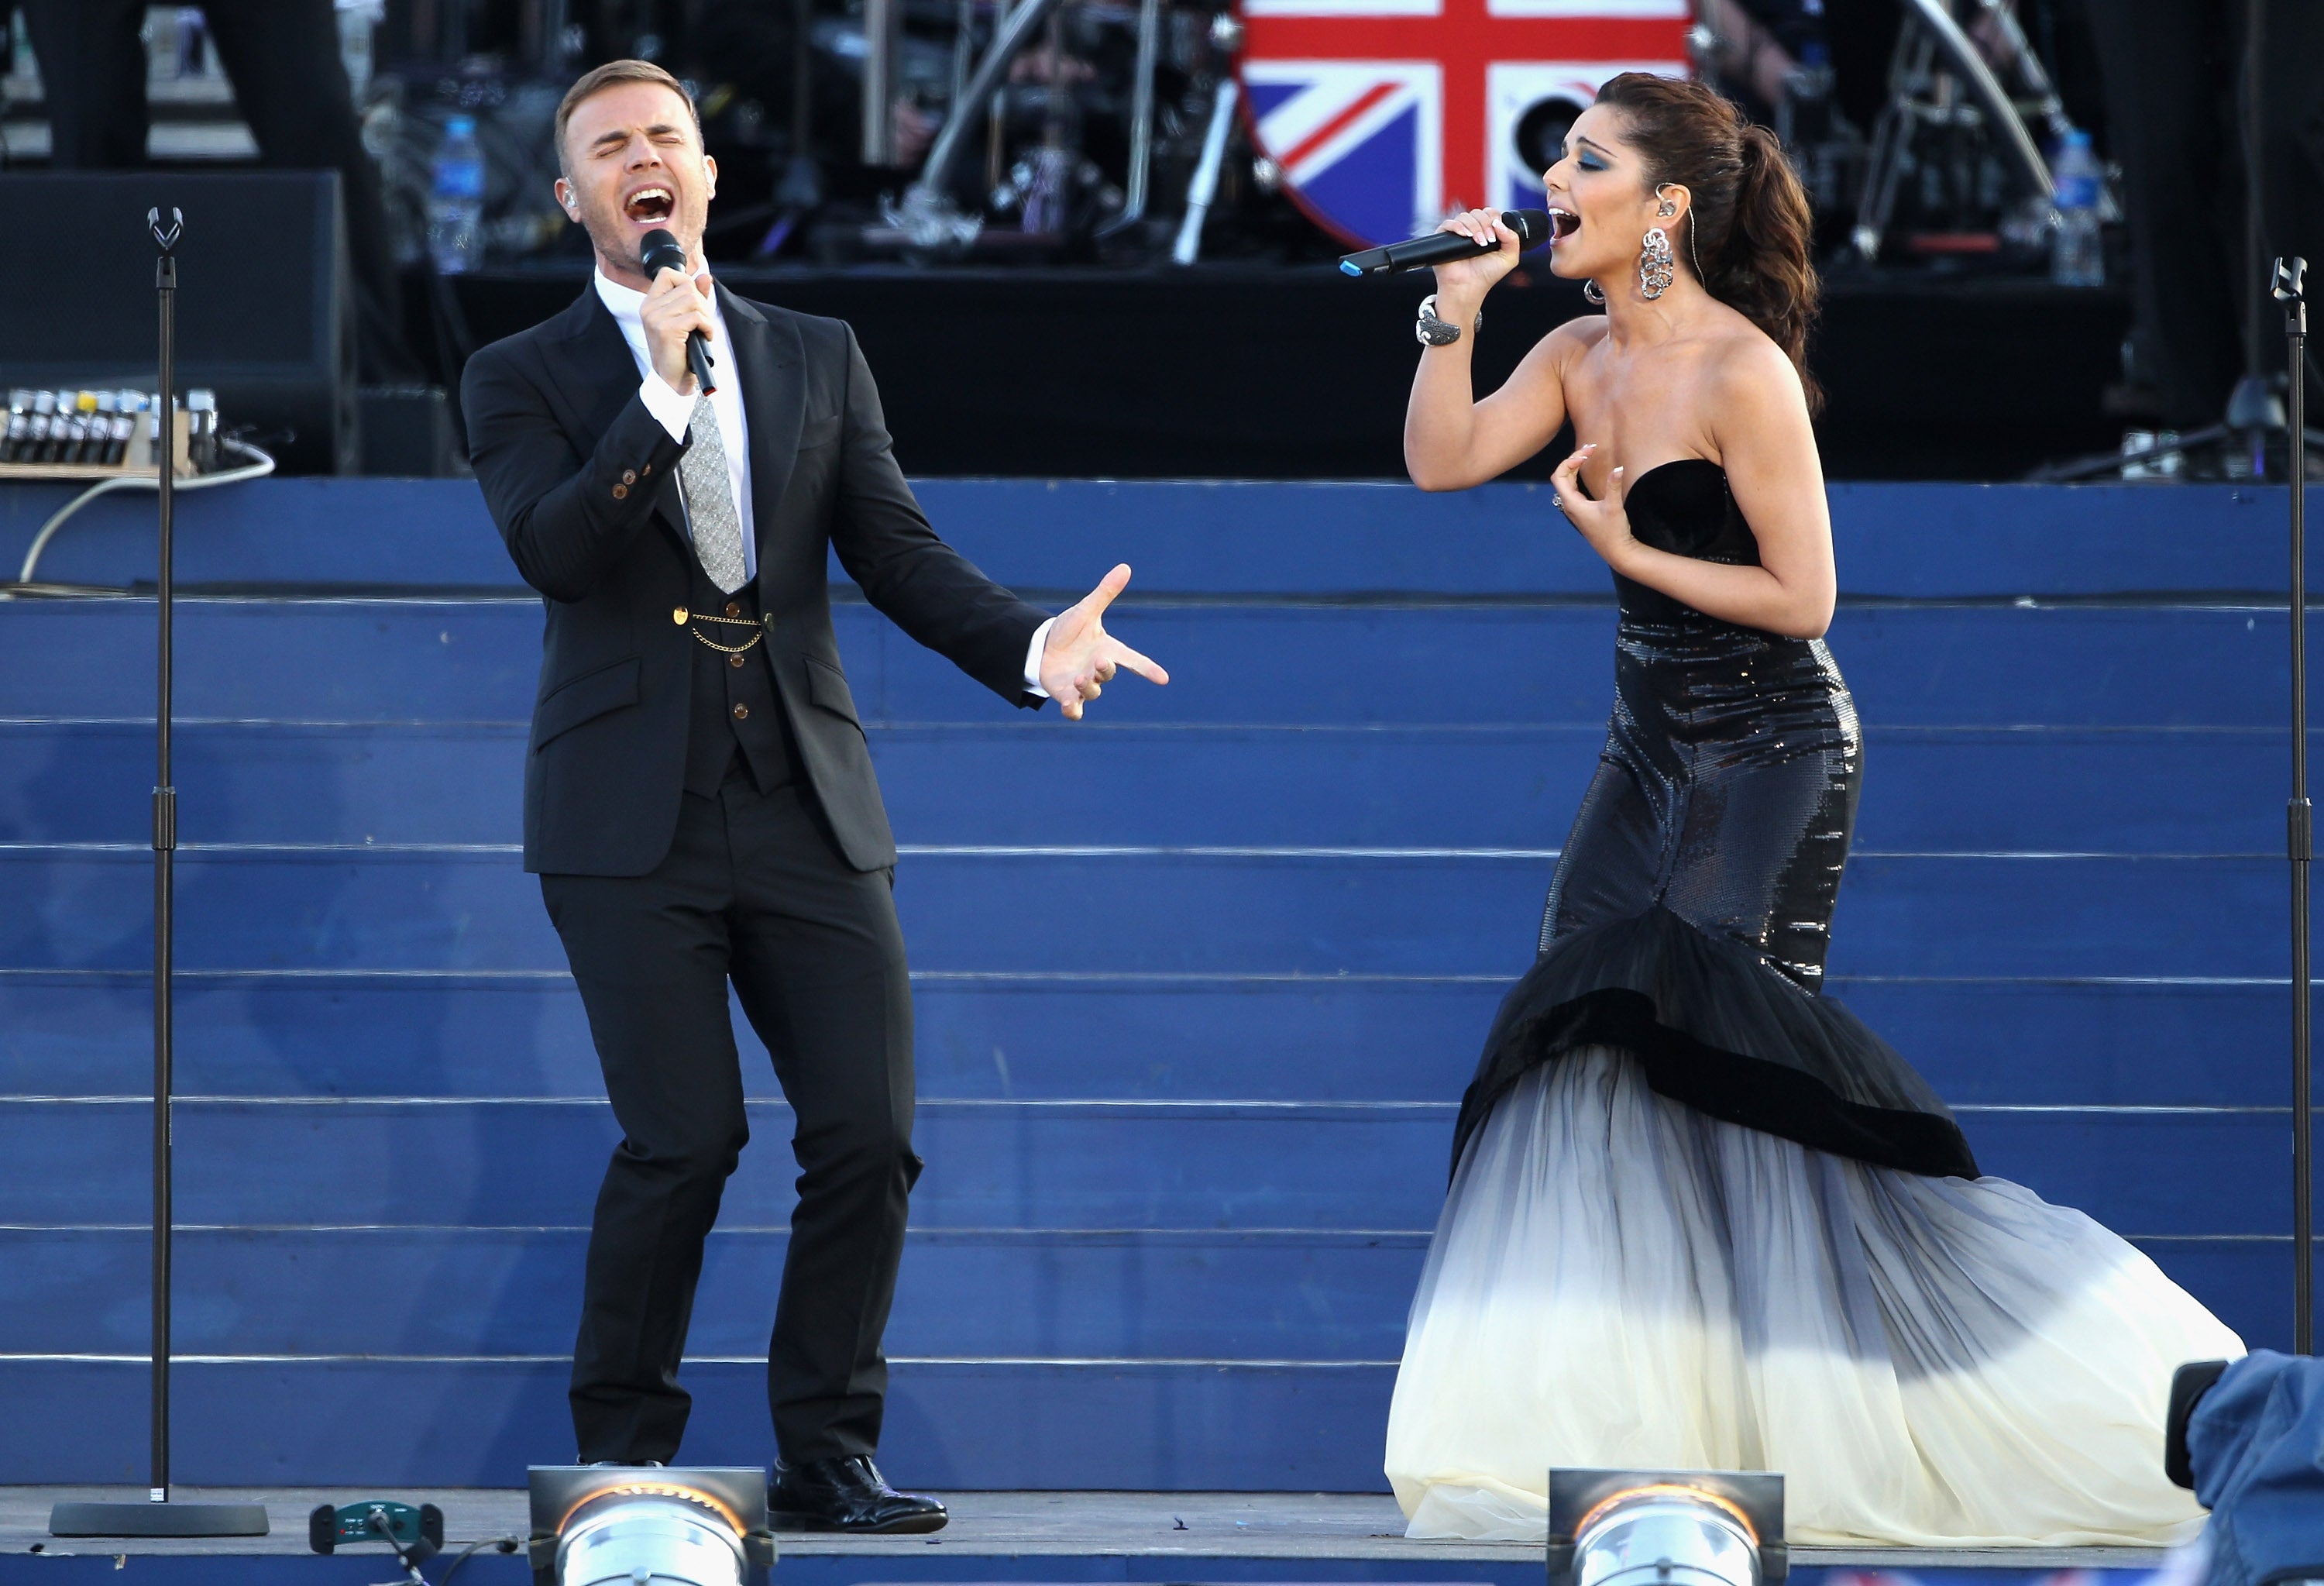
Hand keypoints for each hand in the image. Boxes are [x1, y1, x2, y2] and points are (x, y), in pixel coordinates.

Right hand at [642, 263, 715, 394]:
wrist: (673, 379)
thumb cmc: (680, 351)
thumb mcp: (687, 318)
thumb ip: (695, 296)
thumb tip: (705, 277)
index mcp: (650, 303)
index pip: (667, 273)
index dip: (686, 282)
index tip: (694, 302)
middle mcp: (649, 308)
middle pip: (687, 286)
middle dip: (702, 304)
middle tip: (702, 323)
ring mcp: (656, 318)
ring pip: (693, 300)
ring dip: (705, 316)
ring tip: (702, 330)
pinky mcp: (666, 330)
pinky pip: (696, 317)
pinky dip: (707, 327)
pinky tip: (704, 337)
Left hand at [1039, 563, 1169, 721]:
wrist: (1041, 646)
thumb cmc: (1068, 630)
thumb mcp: (1086, 611)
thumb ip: (1105, 593)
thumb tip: (1125, 567)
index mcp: (1108, 650)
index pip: (1133, 660)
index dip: (1148, 669)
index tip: (1163, 678)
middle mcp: (1098, 670)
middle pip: (1110, 674)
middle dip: (1107, 669)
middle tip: (1101, 661)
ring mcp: (1083, 685)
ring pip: (1093, 692)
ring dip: (1088, 686)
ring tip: (1078, 677)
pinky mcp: (1067, 696)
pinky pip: (1074, 710)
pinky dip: (1072, 711)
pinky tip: (1068, 706)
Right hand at [1427, 208, 1522, 312]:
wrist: (1469, 287)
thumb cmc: (1486, 275)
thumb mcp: (1509, 258)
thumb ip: (1513, 239)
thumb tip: (1499, 223)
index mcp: (1487, 231)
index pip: (1490, 213)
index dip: (1494, 219)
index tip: (1494, 237)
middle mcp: (1472, 229)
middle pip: (1478, 213)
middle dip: (1485, 225)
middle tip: (1486, 242)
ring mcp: (1458, 233)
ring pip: (1465, 216)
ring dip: (1474, 227)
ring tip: (1477, 243)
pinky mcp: (1444, 237)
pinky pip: (1449, 223)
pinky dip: (1458, 226)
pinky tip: (1465, 236)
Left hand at [1550, 443, 1635, 565]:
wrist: (1617, 551)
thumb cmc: (1613, 531)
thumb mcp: (1614, 506)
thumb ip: (1613, 486)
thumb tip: (1618, 467)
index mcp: (1572, 504)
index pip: (1560, 476)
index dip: (1570, 461)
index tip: (1587, 454)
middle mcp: (1569, 506)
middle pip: (1562, 477)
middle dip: (1574, 460)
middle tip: (1590, 449)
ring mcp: (1575, 509)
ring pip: (1567, 483)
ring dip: (1575, 468)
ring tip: (1588, 455)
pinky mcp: (1582, 511)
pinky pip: (1573, 489)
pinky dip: (1577, 476)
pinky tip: (1586, 470)